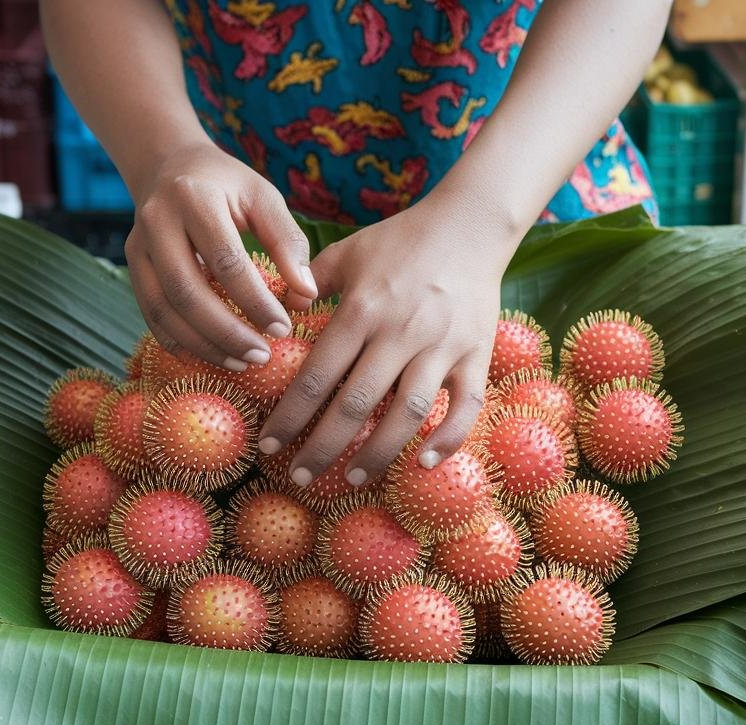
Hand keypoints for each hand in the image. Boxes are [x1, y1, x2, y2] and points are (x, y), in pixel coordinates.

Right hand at [124, 142, 317, 371]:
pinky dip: (179, 342)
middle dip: (225, 331)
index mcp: (194, 198)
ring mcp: (137, 246)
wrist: (170, 166)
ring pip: (163, 309)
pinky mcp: (131, 266)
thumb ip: (288, 242)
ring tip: (240, 363)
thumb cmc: (227, 184)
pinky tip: (210, 356)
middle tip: (261, 356)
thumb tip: (307, 295)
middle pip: (186, 291)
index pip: (226, 260)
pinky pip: (150, 314)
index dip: (254, 300)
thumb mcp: (263, 197)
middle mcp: (157, 222)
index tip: (283, 328)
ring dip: (202, 344)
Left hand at [259, 199, 519, 486]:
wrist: (470, 224)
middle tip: (300, 478)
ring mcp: (442, 347)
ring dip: (377, 453)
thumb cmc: (401, 240)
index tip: (269, 445)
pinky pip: (466, 406)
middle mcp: (400, 332)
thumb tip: (276, 313)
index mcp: (361, 309)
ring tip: (352, 478)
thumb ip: (309, 282)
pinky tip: (424, 463)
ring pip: (408, 414)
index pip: (317, 376)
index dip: (290, 417)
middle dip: (323, 448)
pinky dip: (449, 438)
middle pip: (356, 405)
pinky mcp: (476, 354)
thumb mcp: (348, 251)